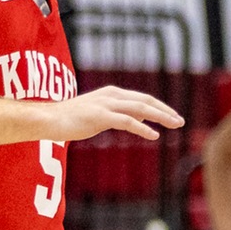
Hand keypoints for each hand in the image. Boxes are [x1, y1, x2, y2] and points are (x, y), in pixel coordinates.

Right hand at [46, 85, 182, 142]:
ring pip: (140, 109)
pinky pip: (127, 122)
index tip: (174, 116)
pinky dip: (143, 129)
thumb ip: (120, 115)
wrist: (49, 119)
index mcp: (113, 93)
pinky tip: (154, 136)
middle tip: (181, 122)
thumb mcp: (101, 114)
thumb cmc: (73, 119)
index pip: (143, 98)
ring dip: (160, 117)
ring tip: (175, 125)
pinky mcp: (100, 116)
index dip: (160, 107)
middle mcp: (111, 95)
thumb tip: (141, 121)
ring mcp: (106, 104)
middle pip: (146, 101)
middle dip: (165, 111)